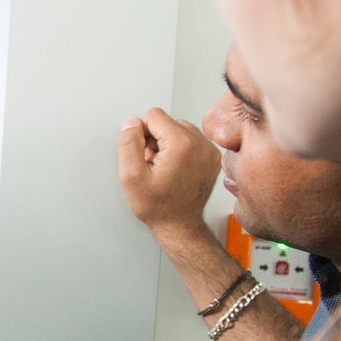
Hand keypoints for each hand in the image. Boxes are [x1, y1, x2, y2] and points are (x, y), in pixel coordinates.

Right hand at [117, 109, 219, 239]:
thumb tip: (131, 122)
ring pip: (179, 128)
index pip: (154, 114)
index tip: (143, 155)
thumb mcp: (130, 177)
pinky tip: (174, 168)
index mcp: (182, 144)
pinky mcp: (212, 156)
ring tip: (163, 166)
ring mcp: (209, 150)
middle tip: (152, 164)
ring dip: (166, 143)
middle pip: (167, 120)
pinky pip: (191, 139)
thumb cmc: (158, 207)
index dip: (140, 133)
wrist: (180, 225)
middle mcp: (201, 143)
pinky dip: (180, 149)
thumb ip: (128, 144)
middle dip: (154, 138)